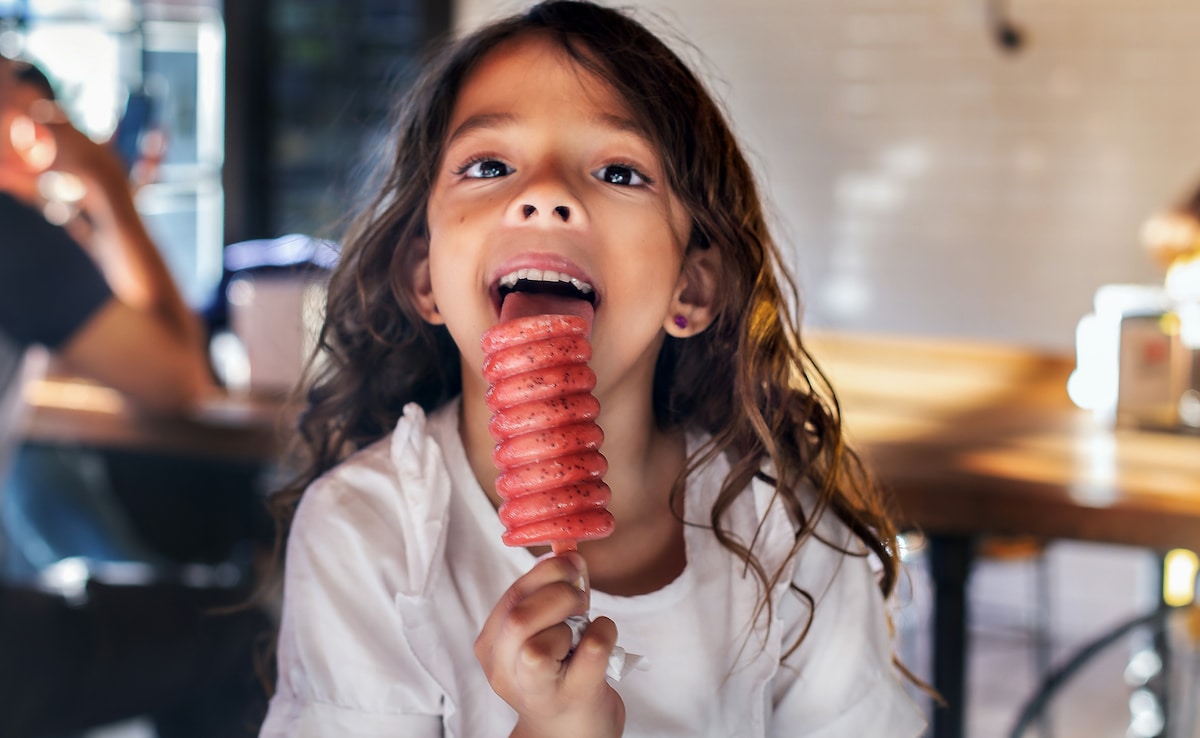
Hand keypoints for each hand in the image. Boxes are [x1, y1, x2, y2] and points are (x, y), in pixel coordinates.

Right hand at [475, 552, 624, 737]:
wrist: (568, 734)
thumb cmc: (557, 676)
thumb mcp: (539, 634)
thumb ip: (545, 597)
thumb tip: (567, 554)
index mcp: (492, 650)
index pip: (510, 599)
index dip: (543, 572)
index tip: (570, 563)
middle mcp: (506, 674)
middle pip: (519, 619)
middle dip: (558, 592)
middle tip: (580, 596)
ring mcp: (539, 690)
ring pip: (540, 643)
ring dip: (574, 617)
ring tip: (584, 622)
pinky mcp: (574, 697)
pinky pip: (591, 650)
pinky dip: (604, 631)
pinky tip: (602, 637)